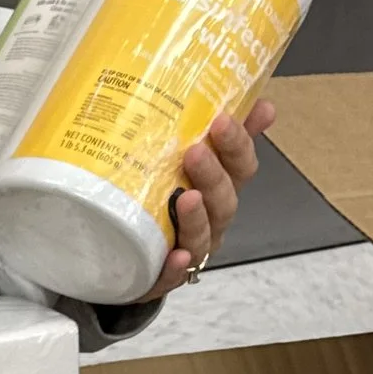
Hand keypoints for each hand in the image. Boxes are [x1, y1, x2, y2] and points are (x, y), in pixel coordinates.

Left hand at [143, 97, 274, 299]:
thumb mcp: (179, 156)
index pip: (240, 166)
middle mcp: (210, 219)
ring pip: (204, 237)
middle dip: (214, 175)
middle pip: (224, 200)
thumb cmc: (155, 196)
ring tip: (186, 198)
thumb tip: (253, 97)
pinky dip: (177, 268)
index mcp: (218, 187)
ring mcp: (190, 249)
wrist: (119, 252)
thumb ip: (207, 124)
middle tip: (195, 151)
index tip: (223, 119)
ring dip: (198, 218)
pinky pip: (173, 276)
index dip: (237, 144)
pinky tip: (176, 256)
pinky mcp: (162, 277)